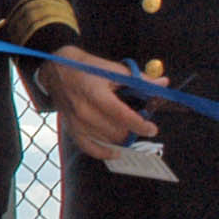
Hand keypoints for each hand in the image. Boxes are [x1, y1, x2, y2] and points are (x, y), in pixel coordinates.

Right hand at [38, 45, 159, 160]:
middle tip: (140, 123)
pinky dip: (104, 152)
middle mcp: (84, 111)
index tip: (152, 128)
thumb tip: (162, 84)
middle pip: (116, 131)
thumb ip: (138, 79)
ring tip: (129, 130)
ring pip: (106, 140)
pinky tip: (115, 151)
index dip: (139, 124)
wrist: (55, 70)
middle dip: (132, 130)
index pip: (122, 115)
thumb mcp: (111, 68)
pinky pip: (89, 148)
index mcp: (95, 93)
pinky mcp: (71, 128)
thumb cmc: (84, 67)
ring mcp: (76, 122)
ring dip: (121, 138)